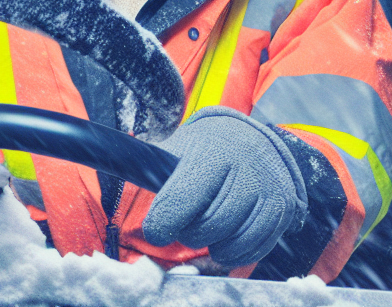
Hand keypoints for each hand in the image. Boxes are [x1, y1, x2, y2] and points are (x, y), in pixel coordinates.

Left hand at [142, 106, 306, 267]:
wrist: (254, 139)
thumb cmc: (206, 150)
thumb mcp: (179, 148)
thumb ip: (151, 167)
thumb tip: (108, 161)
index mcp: (212, 149)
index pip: (181, 200)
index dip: (162, 223)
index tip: (156, 229)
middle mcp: (244, 165)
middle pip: (206, 228)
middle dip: (189, 232)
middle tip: (187, 220)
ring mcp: (267, 187)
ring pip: (230, 243)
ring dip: (212, 244)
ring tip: (208, 226)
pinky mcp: (283, 207)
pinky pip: (253, 249)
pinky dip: (236, 251)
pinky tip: (228, 234)